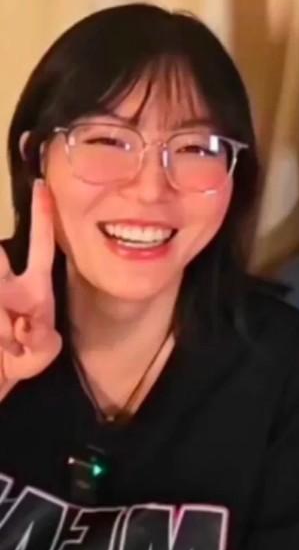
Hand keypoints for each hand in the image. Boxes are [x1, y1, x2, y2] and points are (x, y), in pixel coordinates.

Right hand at [0, 179, 61, 386]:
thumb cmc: (15, 362)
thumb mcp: (38, 354)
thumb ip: (42, 343)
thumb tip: (24, 327)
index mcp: (33, 288)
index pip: (40, 246)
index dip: (42, 216)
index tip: (42, 186)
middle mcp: (7, 285)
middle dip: (1, 271)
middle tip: (12, 309)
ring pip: (0, 299)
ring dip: (4, 330)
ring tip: (8, 348)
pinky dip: (4, 340)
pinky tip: (4, 354)